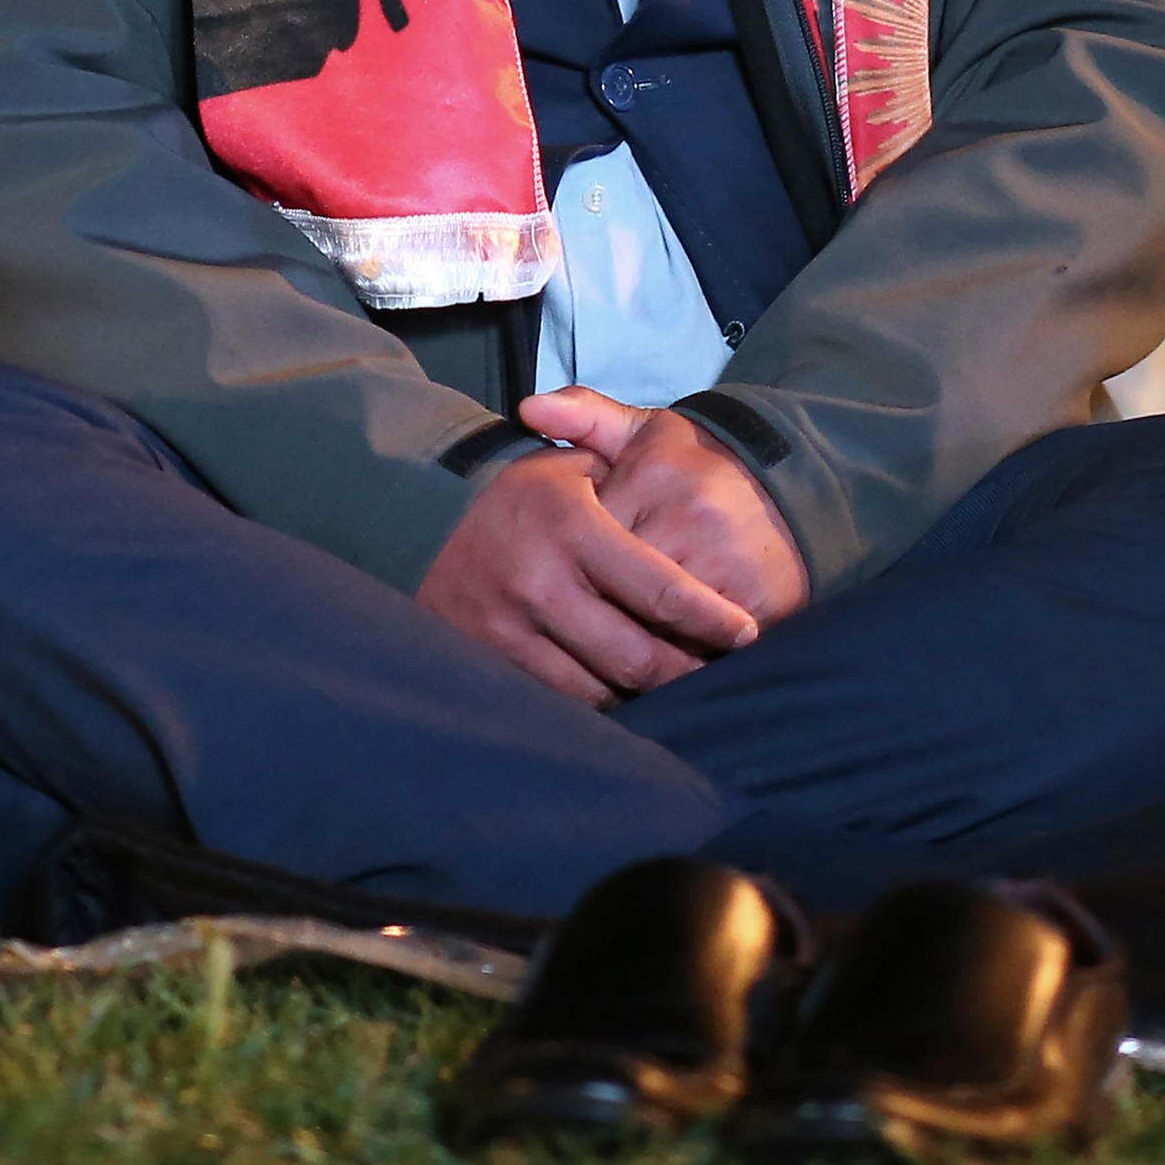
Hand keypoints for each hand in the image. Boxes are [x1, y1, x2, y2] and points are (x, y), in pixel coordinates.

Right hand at [417, 445, 758, 705]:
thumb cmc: (520, 497)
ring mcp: (511, 629)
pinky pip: (562, 701)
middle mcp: (541, 582)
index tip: (746, 633)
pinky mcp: (491, 662)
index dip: (711, 620)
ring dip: (644, 693)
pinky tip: (623, 692)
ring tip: (673, 682)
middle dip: (686, 670)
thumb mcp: (569, 462)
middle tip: (716, 669)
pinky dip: (600, 702)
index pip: (659, 589)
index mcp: (573, 526)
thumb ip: (628, 463)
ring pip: (602, 689)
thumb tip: (693, 480)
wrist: (418, 526)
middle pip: (637, 656)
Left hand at [521, 389, 811, 630]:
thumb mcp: (645, 430)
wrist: (795, 484)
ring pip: (657, 624)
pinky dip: (680, 658)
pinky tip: (661, 660)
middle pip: (618, 587)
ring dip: (635, 643)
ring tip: (612, 652)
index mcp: (651, 474)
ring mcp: (724, 562)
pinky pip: (702, 645)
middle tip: (577, 627)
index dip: (572, 564)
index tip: (562, 576)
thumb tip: (528, 408)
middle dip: (597, 611)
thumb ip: (585, 416)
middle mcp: (686, 517)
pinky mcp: (756, 602)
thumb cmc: (700, 464)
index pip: (589, 536)